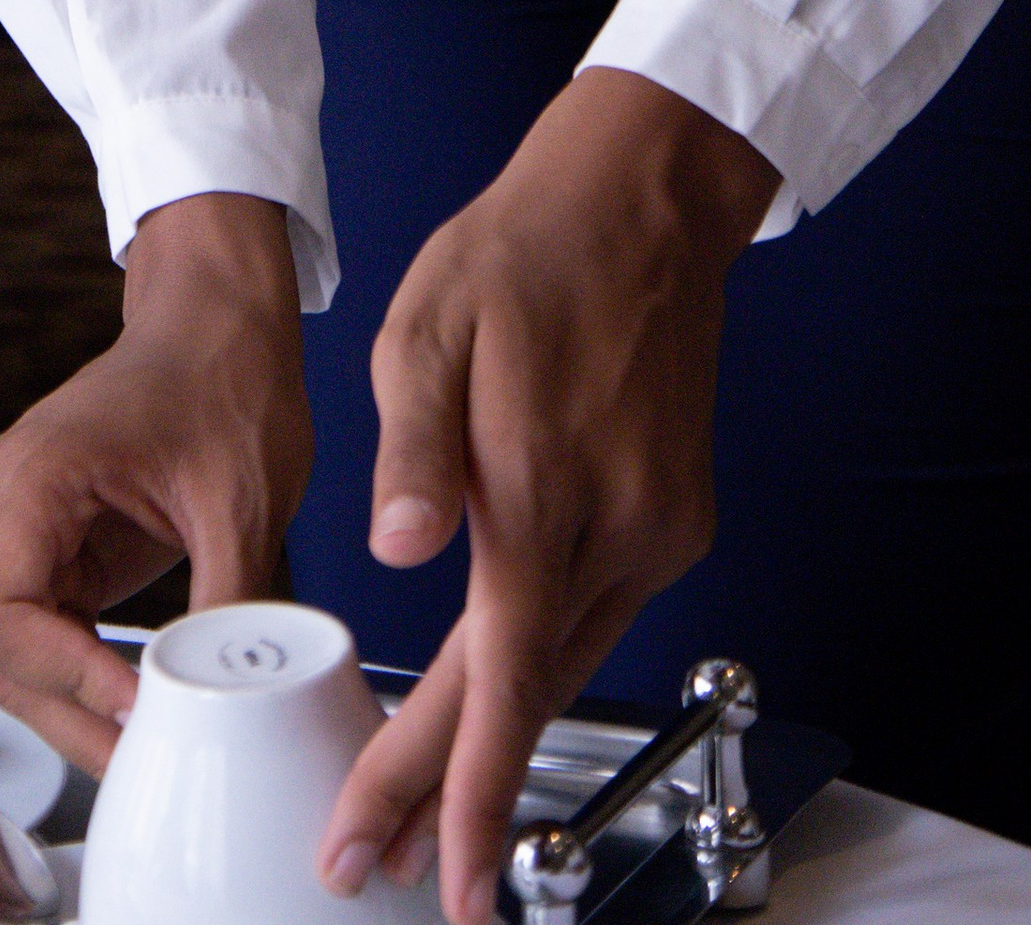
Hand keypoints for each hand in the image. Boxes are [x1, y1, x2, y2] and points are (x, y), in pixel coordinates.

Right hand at [0, 192, 309, 771]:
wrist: (214, 325)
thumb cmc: (222, 382)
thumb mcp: (242, 501)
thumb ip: (226, 605)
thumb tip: (227, 702)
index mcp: (34, 474)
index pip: (2, 610)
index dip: (63, 675)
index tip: (137, 709)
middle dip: (70, 711)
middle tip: (150, 757)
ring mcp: (10, 523)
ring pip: (11, 653)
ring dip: (73, 706)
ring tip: (150, 744)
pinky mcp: (37, 544)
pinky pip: (39, 634)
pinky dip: (82, 678)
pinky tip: (138, 706)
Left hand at [319, 72, 774, 924]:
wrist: (640, 201)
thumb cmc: (521, 253)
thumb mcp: (428, 325)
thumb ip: (411, 448)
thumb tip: (394, 550)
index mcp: (541, 491)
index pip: (493, 680)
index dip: (452, 786)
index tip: (422, 866)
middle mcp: (614, 530)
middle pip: (525, 696)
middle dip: (455, 795)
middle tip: (387, 864)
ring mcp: (655, 529)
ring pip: (564, 663)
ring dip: (495, 736)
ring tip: (420, 800)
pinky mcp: (672, 518)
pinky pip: (596, 612)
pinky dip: (539, 660)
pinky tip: (492, 679)